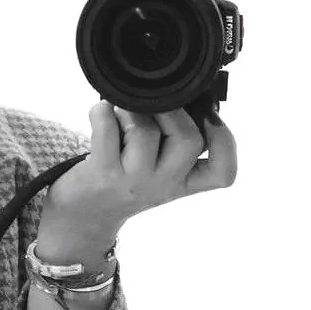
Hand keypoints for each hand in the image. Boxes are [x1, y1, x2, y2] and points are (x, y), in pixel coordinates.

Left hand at [42, 102, 237, 236]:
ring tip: (122, 115)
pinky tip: (103, 116)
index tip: (211, 118)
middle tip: (154, 109)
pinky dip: (103, 111)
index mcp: (183, 182)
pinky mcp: (102, 172)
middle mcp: (162, 184)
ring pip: (144, 129)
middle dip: (172, 111)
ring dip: (131, 109)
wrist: (85, 215)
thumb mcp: (159, 170)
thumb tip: (181, 95)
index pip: (222, 173)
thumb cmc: (124, 180)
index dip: (225, 142)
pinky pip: (106, 125)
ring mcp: (132, 180)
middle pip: (188, 139)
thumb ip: (176, 141)